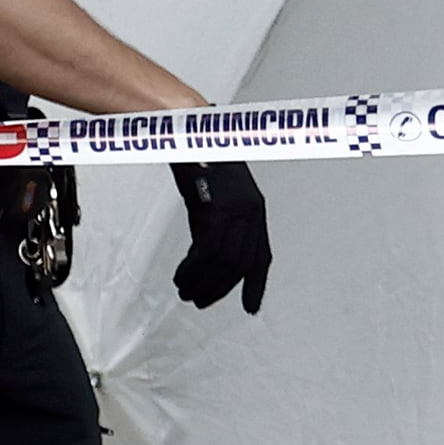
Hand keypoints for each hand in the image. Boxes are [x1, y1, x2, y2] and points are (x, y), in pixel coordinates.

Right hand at [170, 161, 271, 313]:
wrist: (192, 137)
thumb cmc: (201, 164)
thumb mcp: (217, 200)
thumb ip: (219, 229)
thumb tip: (210, 262)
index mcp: (256, 211)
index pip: (262, 257)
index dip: (256, 285)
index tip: (250, 308)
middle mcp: (252, 212)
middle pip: (241, 265)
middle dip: (220, 289)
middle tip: (199, 301)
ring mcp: (237, 211)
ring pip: (223, 262)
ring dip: (202, 283)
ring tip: (186, 293)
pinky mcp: (217, 210)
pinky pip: (206, 252)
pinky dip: (192, 270)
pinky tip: (181, 277)